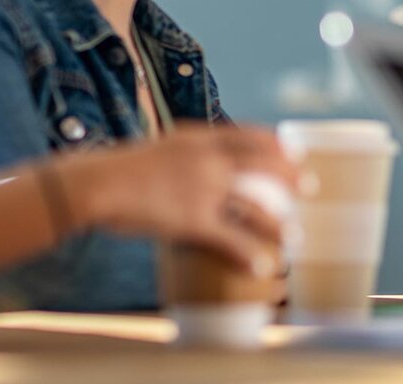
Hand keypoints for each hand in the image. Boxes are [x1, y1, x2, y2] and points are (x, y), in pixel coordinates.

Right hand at [53, 124, 308, 276]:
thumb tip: (196, 163)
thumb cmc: (117, 169)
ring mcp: (204, 190)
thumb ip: (182, 154)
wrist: (94, 184)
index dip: (276, 144)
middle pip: (263, 167)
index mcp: (198, 138)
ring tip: (293, 237)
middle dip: (291, 178)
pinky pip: (231, 239)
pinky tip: (262, 266)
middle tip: (309, 187)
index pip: (249, 135)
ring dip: (278, 224)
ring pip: (255, 207)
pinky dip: (249, 254)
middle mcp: (208, 160)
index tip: (294, 151)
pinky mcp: (193, 220)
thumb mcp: (157, 148)